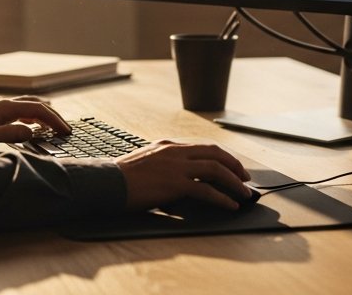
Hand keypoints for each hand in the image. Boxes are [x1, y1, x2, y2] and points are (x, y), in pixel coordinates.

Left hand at [0, 96, 71, 150]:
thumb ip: (10, 134)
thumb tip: (31, 132)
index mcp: (5, 107)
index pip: (37, 110)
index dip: (54, 120)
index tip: (65, 130)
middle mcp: (5, 104)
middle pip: (36, 105)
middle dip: (53, 116)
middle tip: (66, 129)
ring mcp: (1, 107)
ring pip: (30, 106)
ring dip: (45, 115)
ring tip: (55, 126)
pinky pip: (21, 111)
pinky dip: (34, 116)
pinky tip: (35, 126)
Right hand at [115, 140, 251, 210]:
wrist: (106, 183)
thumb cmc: (121, 178)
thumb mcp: (145, 164)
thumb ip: (164, 166)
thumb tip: (179, 182)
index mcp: (167, 145)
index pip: (202, 147)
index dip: (221, 157)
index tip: (232, 166)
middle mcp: (174, 151)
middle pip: (215, 153)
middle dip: (234, 165)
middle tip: (245, 178)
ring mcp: (176, 166)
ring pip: (216, 169)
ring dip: (234, 182)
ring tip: (244, 193)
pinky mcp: (175, 183)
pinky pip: (206, 190)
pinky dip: (222, 198)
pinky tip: (230, 205)